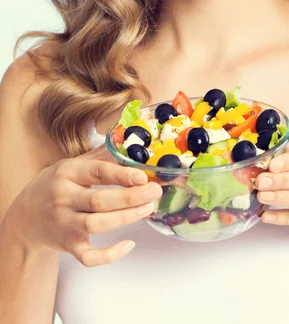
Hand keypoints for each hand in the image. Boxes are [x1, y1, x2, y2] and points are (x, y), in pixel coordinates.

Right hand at [5, 143, 162, 266]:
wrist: (25, 218)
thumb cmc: (55, 186)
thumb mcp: (71, 165)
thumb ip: (99, 157)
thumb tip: (129, 142)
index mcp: (67, 173)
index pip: (97, 172)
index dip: (121, 175)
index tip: (143, 176)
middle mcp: (63, 198)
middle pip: (99, 200)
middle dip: (130, 197)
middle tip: (154, 192)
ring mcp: (65, 224)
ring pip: (96, 225)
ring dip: (125, 218)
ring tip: (147, 208)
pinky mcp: (68, 246)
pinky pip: (89, 257)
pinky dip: (109, 255)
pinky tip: (128, 244)